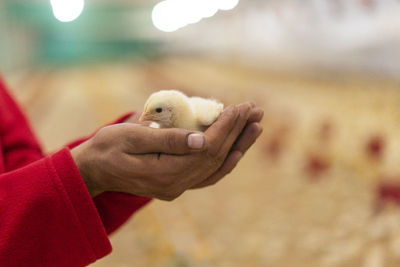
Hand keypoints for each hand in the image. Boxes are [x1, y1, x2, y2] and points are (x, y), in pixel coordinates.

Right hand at [71, 103, 252, 199]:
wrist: (93, 170)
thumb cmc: (108, 147)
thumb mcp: (132, 137)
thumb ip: (167, 139)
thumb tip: (202, 139)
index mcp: (166, 173)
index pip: (207, 148)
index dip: (227, 127)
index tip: (241, 107)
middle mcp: (177, 184)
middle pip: (217, 157)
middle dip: (237, 131)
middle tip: (255, 110)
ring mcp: (177, 187)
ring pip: (216, 167)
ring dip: (237, 145)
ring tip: (255, 126)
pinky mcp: (176, 184)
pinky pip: (207, 174)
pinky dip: (224, 161)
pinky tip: (237, 149)